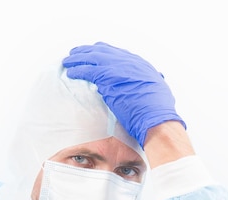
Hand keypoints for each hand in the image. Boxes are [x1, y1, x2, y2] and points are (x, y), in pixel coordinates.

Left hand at [62, 42, 185, 147]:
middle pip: (105, 51)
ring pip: (93, 57)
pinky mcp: (109, 77)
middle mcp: (130, 62)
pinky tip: (71, 72)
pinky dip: (78, 70)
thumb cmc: (158, 116)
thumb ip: (148, 88)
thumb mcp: (158, 95)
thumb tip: (150, 86)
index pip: (120, 54)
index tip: (96, 54)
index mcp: (142, 66)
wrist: (157, 120)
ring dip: (79, 59)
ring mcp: (119, 68)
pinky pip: (88, 70)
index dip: (105, 54)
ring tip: (68, 61)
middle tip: (78, 53)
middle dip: (89, 51)